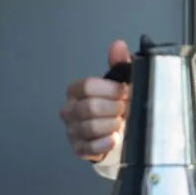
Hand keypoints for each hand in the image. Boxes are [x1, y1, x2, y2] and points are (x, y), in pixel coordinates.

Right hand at [60, 40, 130, 161]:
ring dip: (112, 125)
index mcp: (76, 91)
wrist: (119, 132)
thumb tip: (118, 45)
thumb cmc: (117, 104)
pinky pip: (88, 148)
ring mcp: (72, 130)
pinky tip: (114, 139)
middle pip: (90, 107)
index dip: (110, 90)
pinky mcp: (79, 149)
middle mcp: (70, 110)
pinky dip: (104, 144)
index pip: (87, 86)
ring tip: (121, 123)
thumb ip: (119, 63)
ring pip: (90, 128)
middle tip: (126, 109)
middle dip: (114, 109)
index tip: (125, 92)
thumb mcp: (120, 82)